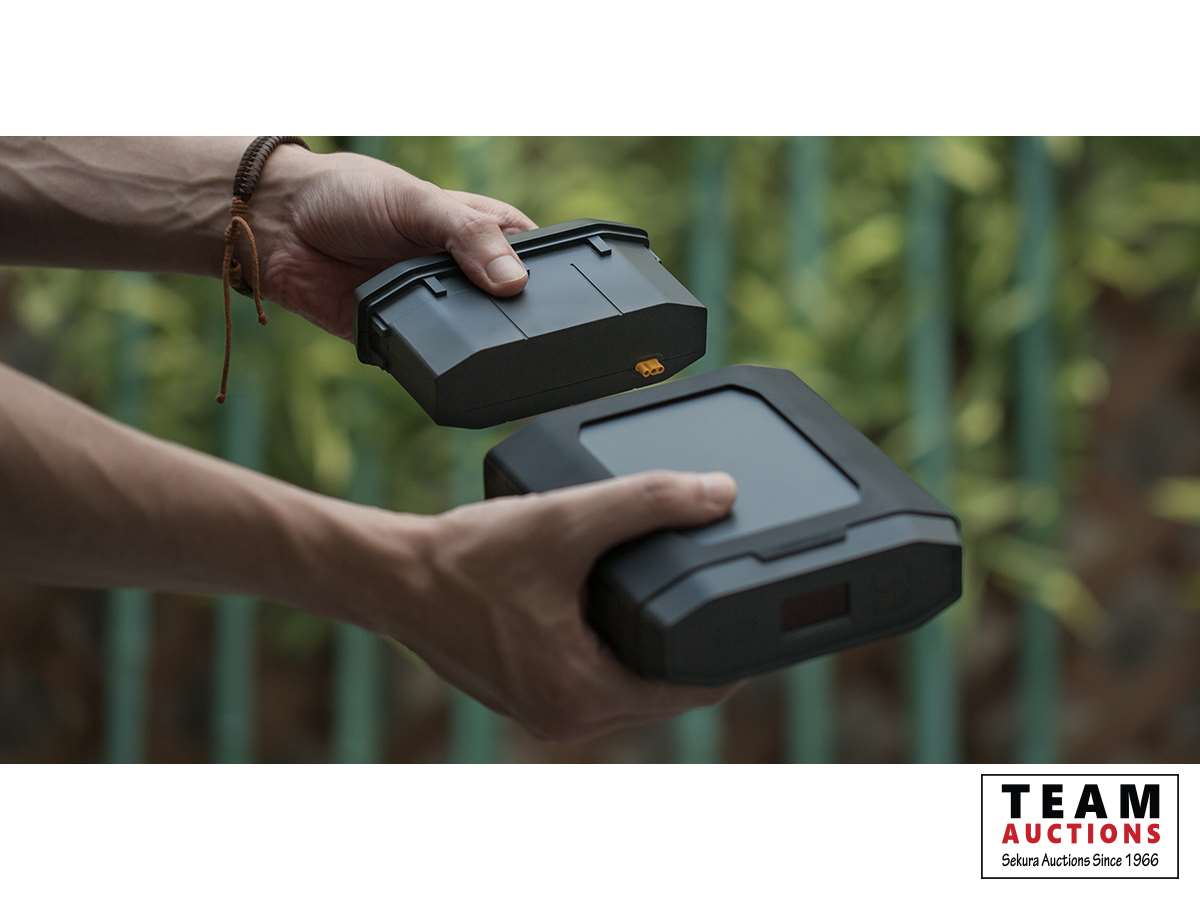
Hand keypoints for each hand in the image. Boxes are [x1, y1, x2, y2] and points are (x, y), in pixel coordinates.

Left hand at [253, 146, 535, 338]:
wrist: (277, 226)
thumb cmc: (347, 194)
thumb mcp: (417, 202)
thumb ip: (468, 236)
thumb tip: (513, 281)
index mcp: (482, 231)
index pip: (534, 258)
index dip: (548, 276)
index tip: (562, 296)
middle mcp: (464, 272)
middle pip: (509, 307)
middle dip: (514, 319)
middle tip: (519, 326)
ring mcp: (436, 307)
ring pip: (474, 339)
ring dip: (477, 345)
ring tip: (486, 347)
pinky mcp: (404, 337)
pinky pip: (431, 359)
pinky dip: (436, 363)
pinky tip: (445, 362)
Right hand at [363, 470, 741, 741]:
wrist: (389, 576)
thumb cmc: (465, 558)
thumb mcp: (567, 520)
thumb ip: (647, 502)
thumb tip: (719, 493)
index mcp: (584, 695)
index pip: (694, 691)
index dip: (735, 654)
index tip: (759, 618)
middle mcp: (567, 719)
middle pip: (665, 694)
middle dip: (696, 651)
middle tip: (724, 598)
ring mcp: (545, 713)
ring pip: (630, 691)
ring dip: (655, 654)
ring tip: (680, 602)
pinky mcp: (527, 696)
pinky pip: (595, 684)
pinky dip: (617, 655)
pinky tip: (622, 617)